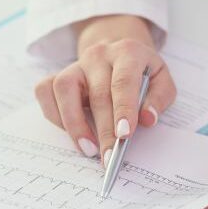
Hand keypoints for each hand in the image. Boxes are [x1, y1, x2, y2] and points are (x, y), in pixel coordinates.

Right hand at [34, 15, 176, 161]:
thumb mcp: (161, 79)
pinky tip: (71, 133)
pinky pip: (46, 92)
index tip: (125, 135)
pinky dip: (55, 115)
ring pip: (64, 89)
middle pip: (97, 94)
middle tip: (109, 157)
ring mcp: (75, 64)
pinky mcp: (57, 74)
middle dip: (104, 130)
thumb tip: (147, 119)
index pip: (123, 82)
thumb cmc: (142, 72)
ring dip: (74, 124)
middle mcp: (98, 55)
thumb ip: (159, 98)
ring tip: (88, 149)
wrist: (118, 51)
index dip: (123, 109)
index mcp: (128, 52)